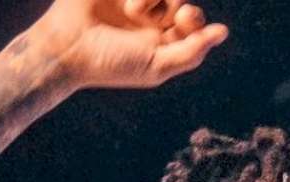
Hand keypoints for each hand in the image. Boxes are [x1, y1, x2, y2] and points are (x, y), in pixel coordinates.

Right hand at [34, 0, 228, 89]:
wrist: (67, 48)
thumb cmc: (111, 64)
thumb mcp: (155, 66)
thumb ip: (191, 52)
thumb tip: (223, 32)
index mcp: (161, 39)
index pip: (192, 22)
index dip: (194, 20)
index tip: (183, 21)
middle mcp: (149, 17)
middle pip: (181, 1)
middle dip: (181, 7)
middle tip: (173, 15)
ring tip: (133, 10)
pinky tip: (126, 1)